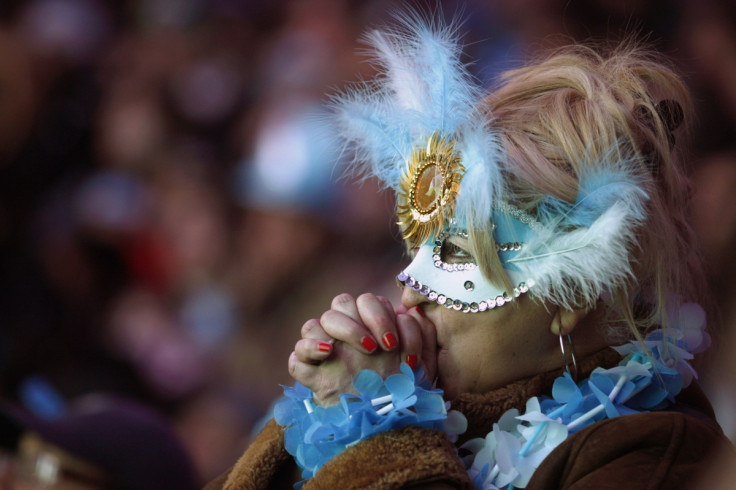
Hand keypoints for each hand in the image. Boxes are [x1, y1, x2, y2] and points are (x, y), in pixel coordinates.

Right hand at [289, 293, 435, 405]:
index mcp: (369, 329)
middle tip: (375, 348)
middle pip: (340, 304)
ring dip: (338, 330)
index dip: (379, 314)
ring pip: (314, 323)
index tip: (392, 342)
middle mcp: (346, 338)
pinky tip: (327, 354)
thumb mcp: (422, 366)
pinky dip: (308, 349)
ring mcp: (327, 356)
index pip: (366, 301)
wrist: (389, 430)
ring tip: (359, 352)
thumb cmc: (406, 396)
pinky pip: (297, 355)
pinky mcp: (312, 378)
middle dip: (359, 321)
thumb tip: (410, 309)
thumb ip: (421, 333)